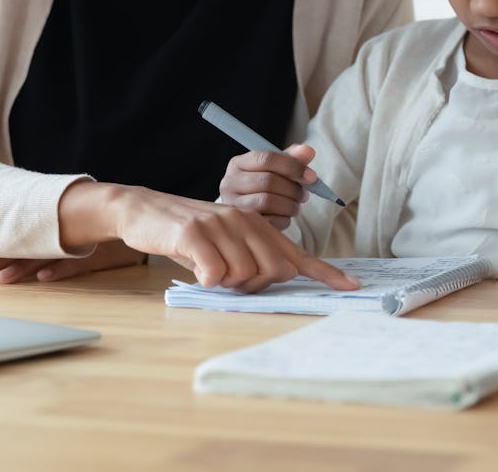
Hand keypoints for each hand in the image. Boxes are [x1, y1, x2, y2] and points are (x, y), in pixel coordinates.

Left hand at [0, 240, 145, 284]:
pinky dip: (62, 269)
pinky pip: (80, 261)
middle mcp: (63, 236)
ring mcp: (81, 244)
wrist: (142, 221)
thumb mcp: (72, 240)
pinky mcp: (102, 252)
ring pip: (46, 255)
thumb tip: (18, 265)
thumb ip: (48, 249)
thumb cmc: (104, 236)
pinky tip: (44, 277)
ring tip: (1, 278)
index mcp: (52, 232)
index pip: (15, 242)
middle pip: (24, 249)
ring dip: (22, 267)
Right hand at [59, 180, 357, 293]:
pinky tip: (196, 269)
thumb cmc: (190, 235)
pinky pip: (214, 273)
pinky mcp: (194, 233)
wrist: (145, 210)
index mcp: (257, 224)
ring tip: (204, 264)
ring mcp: (220, 224)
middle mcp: (244, 220)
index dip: (325, 272)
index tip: (352, 287)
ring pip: (242, 276)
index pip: (296, 253)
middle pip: (270, 272)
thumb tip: (284, 274)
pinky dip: (206, 278)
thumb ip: (255, 259)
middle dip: (250, 284)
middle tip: (222, 272)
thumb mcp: (227, 245)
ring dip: (222, 281)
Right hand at [219, 143, 316, 228]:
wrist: (248, 214)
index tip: (311, 176)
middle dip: (292, 189)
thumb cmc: (264, 187)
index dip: (292, 166)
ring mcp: (232, 205)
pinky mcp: (240, 226)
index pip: (266, 158)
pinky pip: (268, 222)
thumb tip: (308, 151)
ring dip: (290, 205)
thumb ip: (292, 158)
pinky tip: (285, 217)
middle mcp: (229, 183)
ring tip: (295, 206)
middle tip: (303, 195)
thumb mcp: (276, 170)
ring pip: (267, 201)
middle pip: (268, 181)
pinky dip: (283, 220)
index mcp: (238, 163)